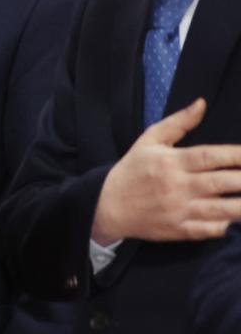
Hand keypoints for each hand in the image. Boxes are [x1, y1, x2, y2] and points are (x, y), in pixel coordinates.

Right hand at [93, 98, 240, 242]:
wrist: (107, 206)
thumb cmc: (132, 170)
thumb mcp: (148, 141)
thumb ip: (178, 123)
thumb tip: (202, 103)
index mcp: (171, 162)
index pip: (210, 156)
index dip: (236, 155)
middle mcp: (177, 186)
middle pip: (220, 182)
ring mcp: (178, 210)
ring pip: (220, 209)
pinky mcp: (178, 229)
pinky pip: (207, 230)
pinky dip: (223, 226)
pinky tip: (232, 219)